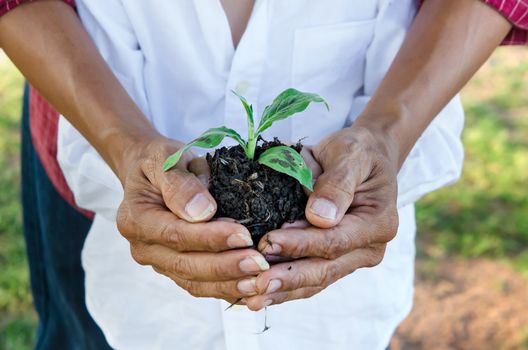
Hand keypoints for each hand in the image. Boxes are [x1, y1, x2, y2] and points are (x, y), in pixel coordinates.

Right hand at [116, 137, 269, 302]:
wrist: (150, 171)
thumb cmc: (160, 161)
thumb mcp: (166, 157)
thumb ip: (180, 182)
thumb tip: (202, 211)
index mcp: (136, 220)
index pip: (175, 235)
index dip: (210, 238)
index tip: (243, 235)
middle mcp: (144, 248)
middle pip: (185, 265)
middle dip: (225, 266)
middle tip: (260, 263)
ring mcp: (159, 262)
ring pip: (194, 282)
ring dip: (229, 284)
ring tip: (260, 281)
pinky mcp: (176, 269)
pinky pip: (200, 285)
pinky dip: (226, 290)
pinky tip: (252, 290)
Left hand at [244, 126, 398, 309]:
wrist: (367, 157)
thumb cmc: (357, 151)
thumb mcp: (350, 155)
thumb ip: (337, 184)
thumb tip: (319, 217)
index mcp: (378, 222)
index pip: (334, 240)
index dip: (301, 244)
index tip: (268, 242)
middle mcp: (369, 247)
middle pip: (325, 269)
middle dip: (288, 277)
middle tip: (256, 284)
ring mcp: (354, 257)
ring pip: (317, 280)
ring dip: (284, 290)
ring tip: (252, 298)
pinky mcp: (338, 260)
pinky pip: (312, 278)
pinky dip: (287, 287)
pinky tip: (262, 294)